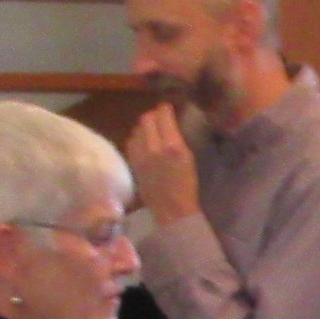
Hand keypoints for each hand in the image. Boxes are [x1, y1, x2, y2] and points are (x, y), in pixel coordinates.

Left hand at [125, 103, 200, 224]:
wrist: (172, 210)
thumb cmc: (187, 185)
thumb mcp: (189, 157)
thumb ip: (177, 136)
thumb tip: (170, 120)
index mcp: (172, 145)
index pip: (163, 114)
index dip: (165, 108)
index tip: (169, 109)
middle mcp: (153, 147)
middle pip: (146, 119)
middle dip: (153, 116)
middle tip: (160, 119)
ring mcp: (140, 156)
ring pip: (136, 129)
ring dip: (144, 127)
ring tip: (152, 132)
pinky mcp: (132, 163)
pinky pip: (131, 142)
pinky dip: (137, 139)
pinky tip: (144, 145)